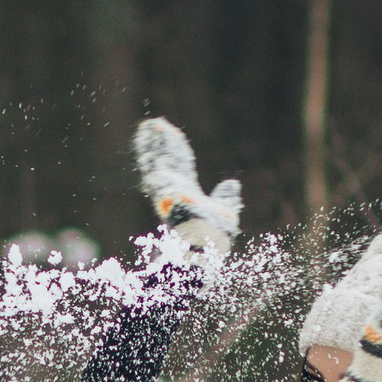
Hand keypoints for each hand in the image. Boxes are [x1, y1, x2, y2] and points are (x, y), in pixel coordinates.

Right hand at [132, 117, 240, 258]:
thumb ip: (225, 198)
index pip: (180, 167)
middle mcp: (174, 195)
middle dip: (159, 144)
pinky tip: (152, 145)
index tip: (168, 131)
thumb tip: (232, 184)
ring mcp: (168, 198)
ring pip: (159, 167)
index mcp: (185, 195)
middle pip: (165, 163)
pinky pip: (159, 178)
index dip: (175, 149)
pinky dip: (154, 163)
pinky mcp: (167, 201)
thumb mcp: (225, 214)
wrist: (204, 257)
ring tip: (149, 128)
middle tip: (151, 124)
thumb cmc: (212, 243)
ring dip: (153, 148)